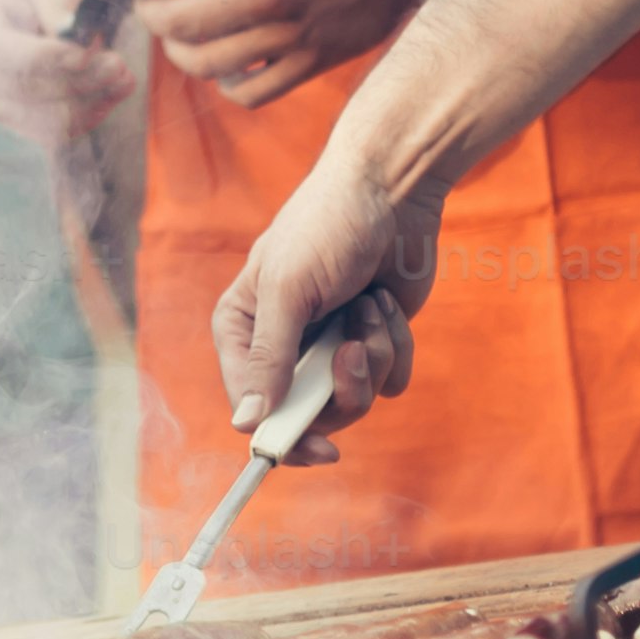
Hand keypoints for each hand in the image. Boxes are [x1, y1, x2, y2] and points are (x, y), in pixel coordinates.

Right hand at [0, 0, 130, 151]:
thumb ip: (59, 2)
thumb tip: (75, 41)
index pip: (0, 51)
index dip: (46, 58)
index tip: (86, 53)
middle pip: (22, 88)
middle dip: (77, 81)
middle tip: (119, 65)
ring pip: (40, 117)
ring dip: (88, 102)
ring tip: (123, 77)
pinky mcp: (15, 116)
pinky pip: (51, 132)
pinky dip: (88, 115)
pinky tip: (112, 92)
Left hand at [85, 0, 416, 106]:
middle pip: (173, 24)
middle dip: (146, 14)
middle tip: (146, 2)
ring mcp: (289, 35)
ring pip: (205, 65)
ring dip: (178, 51)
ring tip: (178, 34)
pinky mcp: (313, 61)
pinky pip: (250, 92)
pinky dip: (225, 83)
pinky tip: (223, 63)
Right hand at [207, 150, 434, 464]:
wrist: (393, 188)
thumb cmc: (327, 225)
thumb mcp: (288, 289)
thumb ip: (268, 358)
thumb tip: (244, 425)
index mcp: (244, 330)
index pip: (252, 408)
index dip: (286, 436)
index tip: (325, 449)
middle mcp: (284, 347)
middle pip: (309, 415)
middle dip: (343, 384)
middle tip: (354, 349)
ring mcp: (330, 347)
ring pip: (355, 399)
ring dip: (372, 353)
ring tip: (370, 306)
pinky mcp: (373, 343)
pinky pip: (389, 381)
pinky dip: (395, 346)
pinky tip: (386, 304)